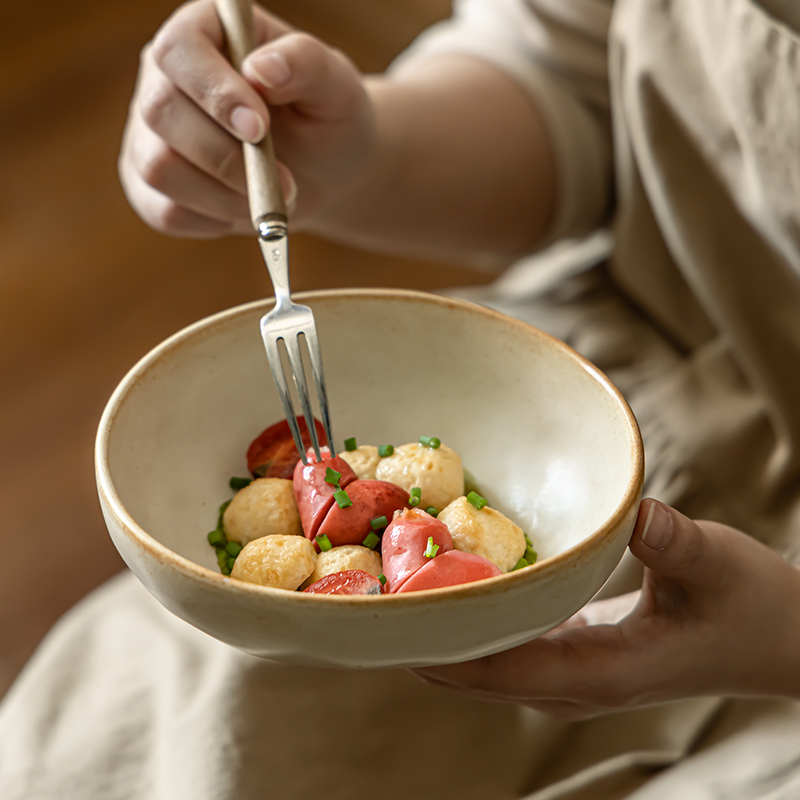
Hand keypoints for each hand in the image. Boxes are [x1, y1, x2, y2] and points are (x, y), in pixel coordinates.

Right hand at [119, 0, 373, 236]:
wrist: (326, 173)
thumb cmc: (328, 118)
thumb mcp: (334, 86)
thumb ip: (304, 64)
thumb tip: (262, 69)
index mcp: (204, 32)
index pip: (179, 49)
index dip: (213, 91)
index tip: (259, 128)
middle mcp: (164, 77)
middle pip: (160, 111)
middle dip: (226, 157)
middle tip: (285, 181)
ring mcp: (150, 132)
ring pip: (159, 167)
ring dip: (224, 195)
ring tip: (272, 197)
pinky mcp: (150, 185)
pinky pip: (165, 211)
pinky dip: (213, 220)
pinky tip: (245, 208)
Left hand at [416, 499, 799, 718]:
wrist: (776, 639)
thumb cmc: (750, 603)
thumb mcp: (717, 564)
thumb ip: (676, 543)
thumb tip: (636, 512)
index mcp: (603, 672)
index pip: (506, 670)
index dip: (446, 648)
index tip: (394, 620)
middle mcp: (575, 683)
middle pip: (478, 673)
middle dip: (425, 639)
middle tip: (369, 599)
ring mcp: (571, 674)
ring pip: (485, 664)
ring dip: (442, 632)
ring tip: (390, 594)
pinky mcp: (572, 655)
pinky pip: (506, 646)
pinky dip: (472, 622)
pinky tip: (447, 590)